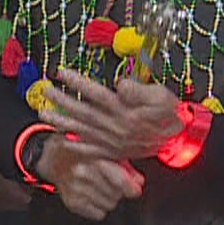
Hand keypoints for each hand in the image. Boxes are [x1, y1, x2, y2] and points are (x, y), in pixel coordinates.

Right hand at [34, 135, 142, 221]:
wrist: (55, 158)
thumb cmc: (84, 153)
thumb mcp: (107, 153)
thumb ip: (126, 167)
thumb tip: (139, 183)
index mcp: (95, 158)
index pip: (120, 180)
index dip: (131, 188)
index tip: (134, 190)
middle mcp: (84, 173)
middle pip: (117, 195)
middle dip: (118, 190)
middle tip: (110, 183)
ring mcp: (77, 189)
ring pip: (109, 205)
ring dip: (108, 198)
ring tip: (100, 187)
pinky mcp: (72, 201)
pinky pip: (98, 214)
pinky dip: (98, 207)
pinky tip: (92, 195)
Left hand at [38, 68, 180, 161]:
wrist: (180, 140)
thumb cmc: (171, 113)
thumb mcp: (161, 96)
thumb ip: (139, 91)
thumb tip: (119, 85)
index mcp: (124, 110)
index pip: (96, 94)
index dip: (77, 82)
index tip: (61, 73)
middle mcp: (115, 126)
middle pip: (83, 111)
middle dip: (62, 100)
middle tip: (45, 91)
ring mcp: (113, 141)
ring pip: (82, 130)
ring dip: (61, 122)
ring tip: (43, 114)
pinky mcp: (116, 152)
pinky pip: (92, 151)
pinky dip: (77, 146)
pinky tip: (63, 140)